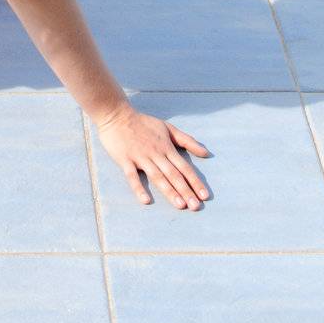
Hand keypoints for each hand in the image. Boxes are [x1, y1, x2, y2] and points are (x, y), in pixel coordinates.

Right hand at [93, 105, 209, 209]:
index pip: (184, 167)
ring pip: (157, 176)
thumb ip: (187, 140)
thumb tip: (207, 153)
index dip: (195, 182)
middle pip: (173, 174)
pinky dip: (139, 188)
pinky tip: (146, 200)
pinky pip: (132, 176)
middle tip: (196, 207)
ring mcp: (140, 157)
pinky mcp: (125, 159)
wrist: (116, 114)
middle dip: (186, 191)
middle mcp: (156, 153)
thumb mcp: (168, 128)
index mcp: (166, 147)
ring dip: (169, 191)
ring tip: (180, 205)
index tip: (205, 196)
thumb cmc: (143, 123)